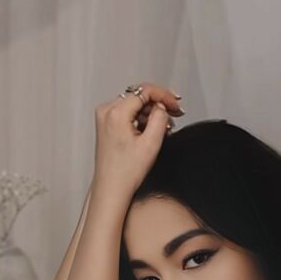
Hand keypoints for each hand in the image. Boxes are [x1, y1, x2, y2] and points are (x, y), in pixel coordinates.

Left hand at [92, 83, 184, 200]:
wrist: (111, 188)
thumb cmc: (126, 172)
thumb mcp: (151, 143)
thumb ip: (160, 117)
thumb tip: (162, 106)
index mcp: (116, 113)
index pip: (144, 91)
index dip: (164, 95)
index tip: (176, 103)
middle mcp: (106, 111)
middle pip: (139, 95)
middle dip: (159, 103)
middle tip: (175, 113)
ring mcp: (105, 118)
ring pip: (134, 104)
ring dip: (151, 112)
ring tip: (165, 125)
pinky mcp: (106, 124)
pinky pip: (128, 113)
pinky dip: (142, 118)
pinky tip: (152, 128)